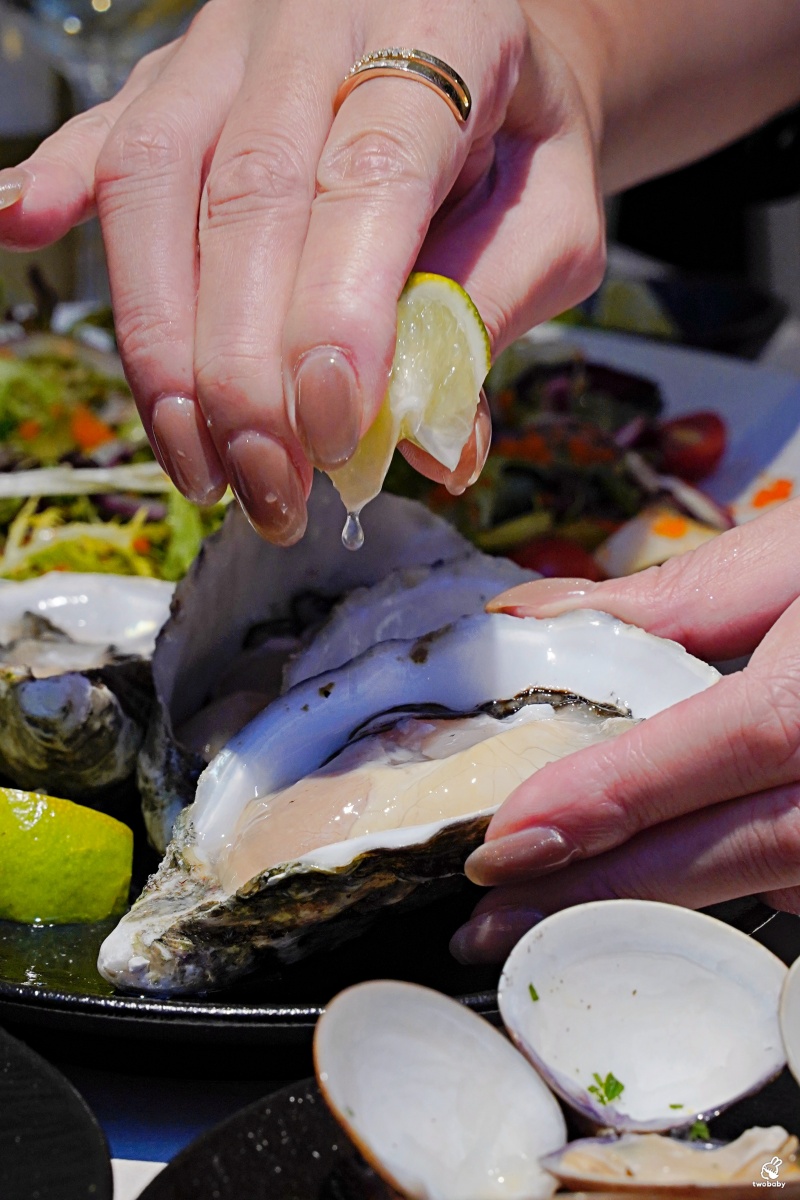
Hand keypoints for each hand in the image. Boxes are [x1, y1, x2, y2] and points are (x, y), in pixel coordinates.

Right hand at [0, 0, 604, 541]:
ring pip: (156, 182)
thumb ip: (496, 314)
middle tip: (269, 489)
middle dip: (245, 370)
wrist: (491, 42)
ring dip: (164, 348)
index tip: (332, 432)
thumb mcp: (558, 223)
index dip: (339, 312)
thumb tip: (433, 450)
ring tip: (199, 465)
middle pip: (245, 195)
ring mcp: (228, 40)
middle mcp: (316, 15)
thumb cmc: (525, 144)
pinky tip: (19, 229)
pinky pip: (108, 133)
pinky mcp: (175, 72)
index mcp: (442, 24)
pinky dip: (58, 188)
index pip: (371, 174)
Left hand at [450, 499, 799, 963]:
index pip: (696, 761)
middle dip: (594, 895)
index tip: (499, 846)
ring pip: (765, 886)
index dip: (596, 807)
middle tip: (489, 926)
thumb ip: (670, 604)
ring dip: (656, 899)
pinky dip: (739, 879)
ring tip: (553, 905)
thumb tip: (538, 617)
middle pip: (721, 857)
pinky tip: (675, 870)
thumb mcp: (795, 558)